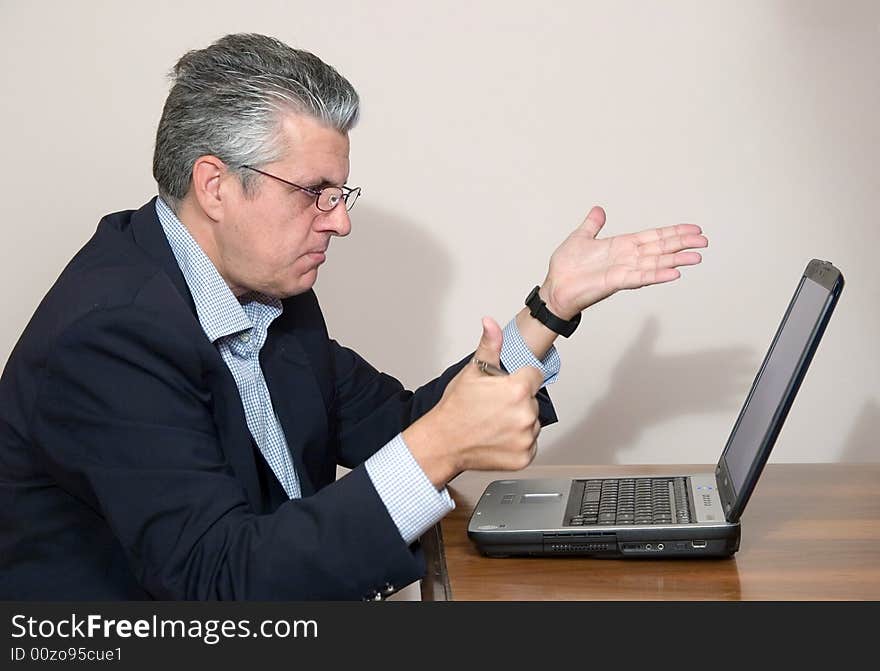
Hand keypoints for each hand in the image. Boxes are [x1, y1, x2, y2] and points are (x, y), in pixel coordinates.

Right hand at [403, 317, 544, 487]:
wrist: (442, 443)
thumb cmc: (455, 409)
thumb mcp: (472, 372)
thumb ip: (489, 346)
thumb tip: (491, 324)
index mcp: (518, 390)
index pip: (534, 375)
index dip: (518, 378)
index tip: (504, 387)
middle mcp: (526, 415)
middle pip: (533, 400)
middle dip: (518, 401)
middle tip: (494, 407)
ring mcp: (526, 438)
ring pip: (532, 423)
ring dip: (519, 422)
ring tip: (494, 423)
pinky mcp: (524, 457)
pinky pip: (529, 444)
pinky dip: (517, 442)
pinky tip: (499, 437)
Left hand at [540, 206, 707, 318]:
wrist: (554, 288)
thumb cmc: (566, 268)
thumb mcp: (580, 238)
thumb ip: (592, 225)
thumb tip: (598, 210)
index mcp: (621, 246)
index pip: (653, 237)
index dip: (673, 233)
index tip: (693, 229)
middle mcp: (627, 258)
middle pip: (660, 249)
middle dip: (682, 244)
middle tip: (704, 241)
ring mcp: (624, 270)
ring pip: (655, 263)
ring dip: (676, 260)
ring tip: (696, 257)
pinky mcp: (616, 282)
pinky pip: (640, 277)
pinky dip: (656, 275)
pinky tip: (673, 273)